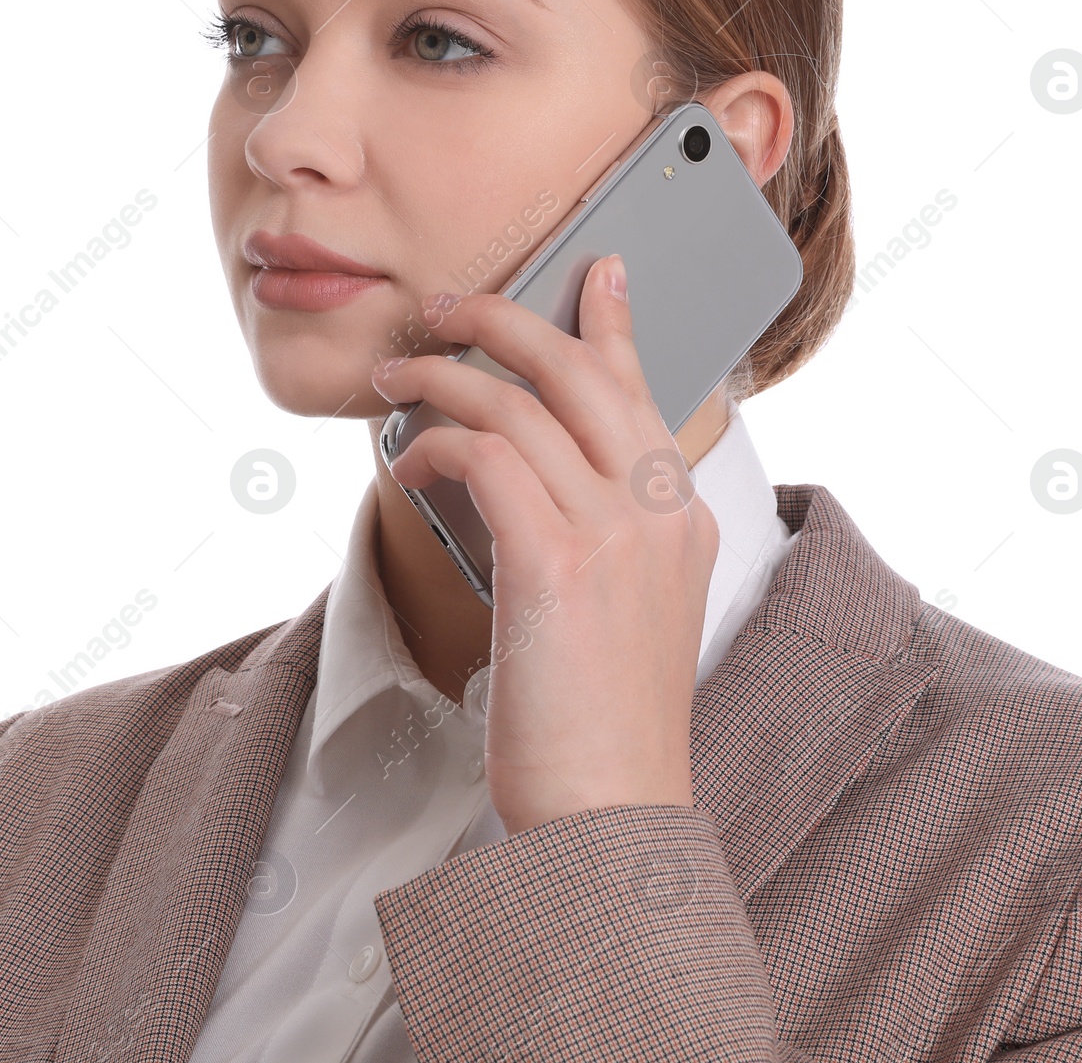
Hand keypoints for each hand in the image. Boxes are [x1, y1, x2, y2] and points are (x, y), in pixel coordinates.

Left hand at [371, 254, 719, 835]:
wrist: (611, 812)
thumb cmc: (602, 720)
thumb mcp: (625, 609)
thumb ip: (603, 532)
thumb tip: (528, 474)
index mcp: (684, 516)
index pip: (642, 390)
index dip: (614, 322)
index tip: (597, 269)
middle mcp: (661, 511)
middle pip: (581, 371)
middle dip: (507, 318)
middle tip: (448, 306)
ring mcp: (618, 534)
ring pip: (522, 404)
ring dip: (444, 378)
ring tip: (397, 380)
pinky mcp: (558, 565)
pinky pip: (486, 460)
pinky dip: (436, 447)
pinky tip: (408, 463)